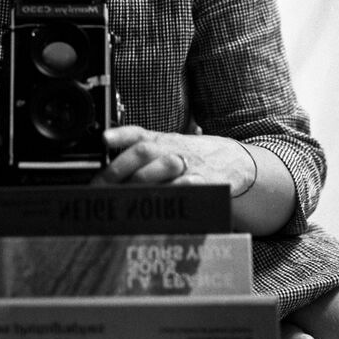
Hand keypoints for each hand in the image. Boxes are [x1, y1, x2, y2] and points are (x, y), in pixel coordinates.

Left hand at [90, 125, 253, 194]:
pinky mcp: (204, 183)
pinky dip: (170, 193)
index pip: (139, 133)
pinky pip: (185, 187)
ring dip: (140, 182)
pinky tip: (154, 204)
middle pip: (144, 152)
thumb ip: (146, 152)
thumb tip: (111, 161)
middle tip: (102, 185)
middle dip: (120, 168)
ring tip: (120, 196)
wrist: (237, 164)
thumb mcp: (172, 148)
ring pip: (161, 168)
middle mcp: (174, 150)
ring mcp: (189, 166)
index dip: (120, 134)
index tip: (103, 138)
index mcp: (164, 141)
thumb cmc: (196, 157)